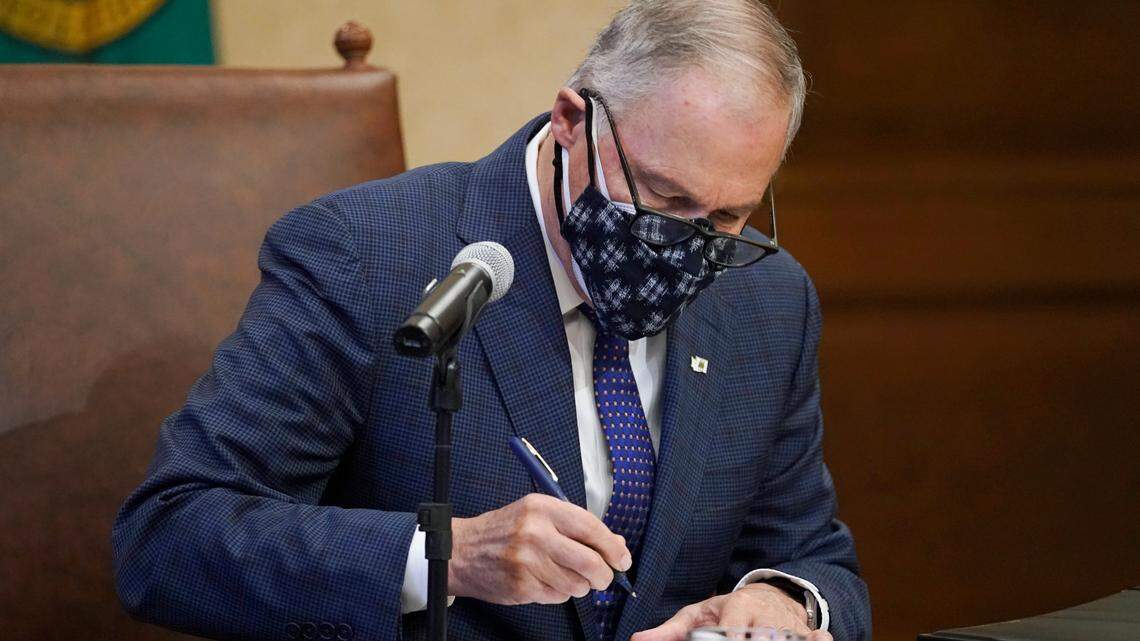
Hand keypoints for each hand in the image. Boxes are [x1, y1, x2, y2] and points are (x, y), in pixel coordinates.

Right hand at [449, 494, 631, 604]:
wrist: (463, 551)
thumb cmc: (504, 530)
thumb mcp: (538, 514)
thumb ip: (576, 526)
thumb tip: (616, 544)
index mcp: (543, 508)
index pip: (592, 528)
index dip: (613, 547)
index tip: (622, 558)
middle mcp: (536, 533)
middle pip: (590, 562)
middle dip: (604, 575)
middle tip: (603, 577)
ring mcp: (528, 562)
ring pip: (576, 584)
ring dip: (578, 586)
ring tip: (562, 575)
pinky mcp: (522, 586)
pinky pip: (557, 597)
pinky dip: (558, 593)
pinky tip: (543, 581)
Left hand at [631, 583, 830, 640]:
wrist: (772, 597)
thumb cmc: (730, 610)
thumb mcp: (700, 614)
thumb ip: (671, 631)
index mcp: (739, 606)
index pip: (736, 624)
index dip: (732, 634)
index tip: (730, 638)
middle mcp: (766, 618)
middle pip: (760, 637)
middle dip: (752, 640)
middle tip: (742, 640)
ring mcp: (788, 629)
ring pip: (784, 639)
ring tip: (765, 639)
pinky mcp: (805, 636)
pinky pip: (815, 640)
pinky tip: (813, 640)